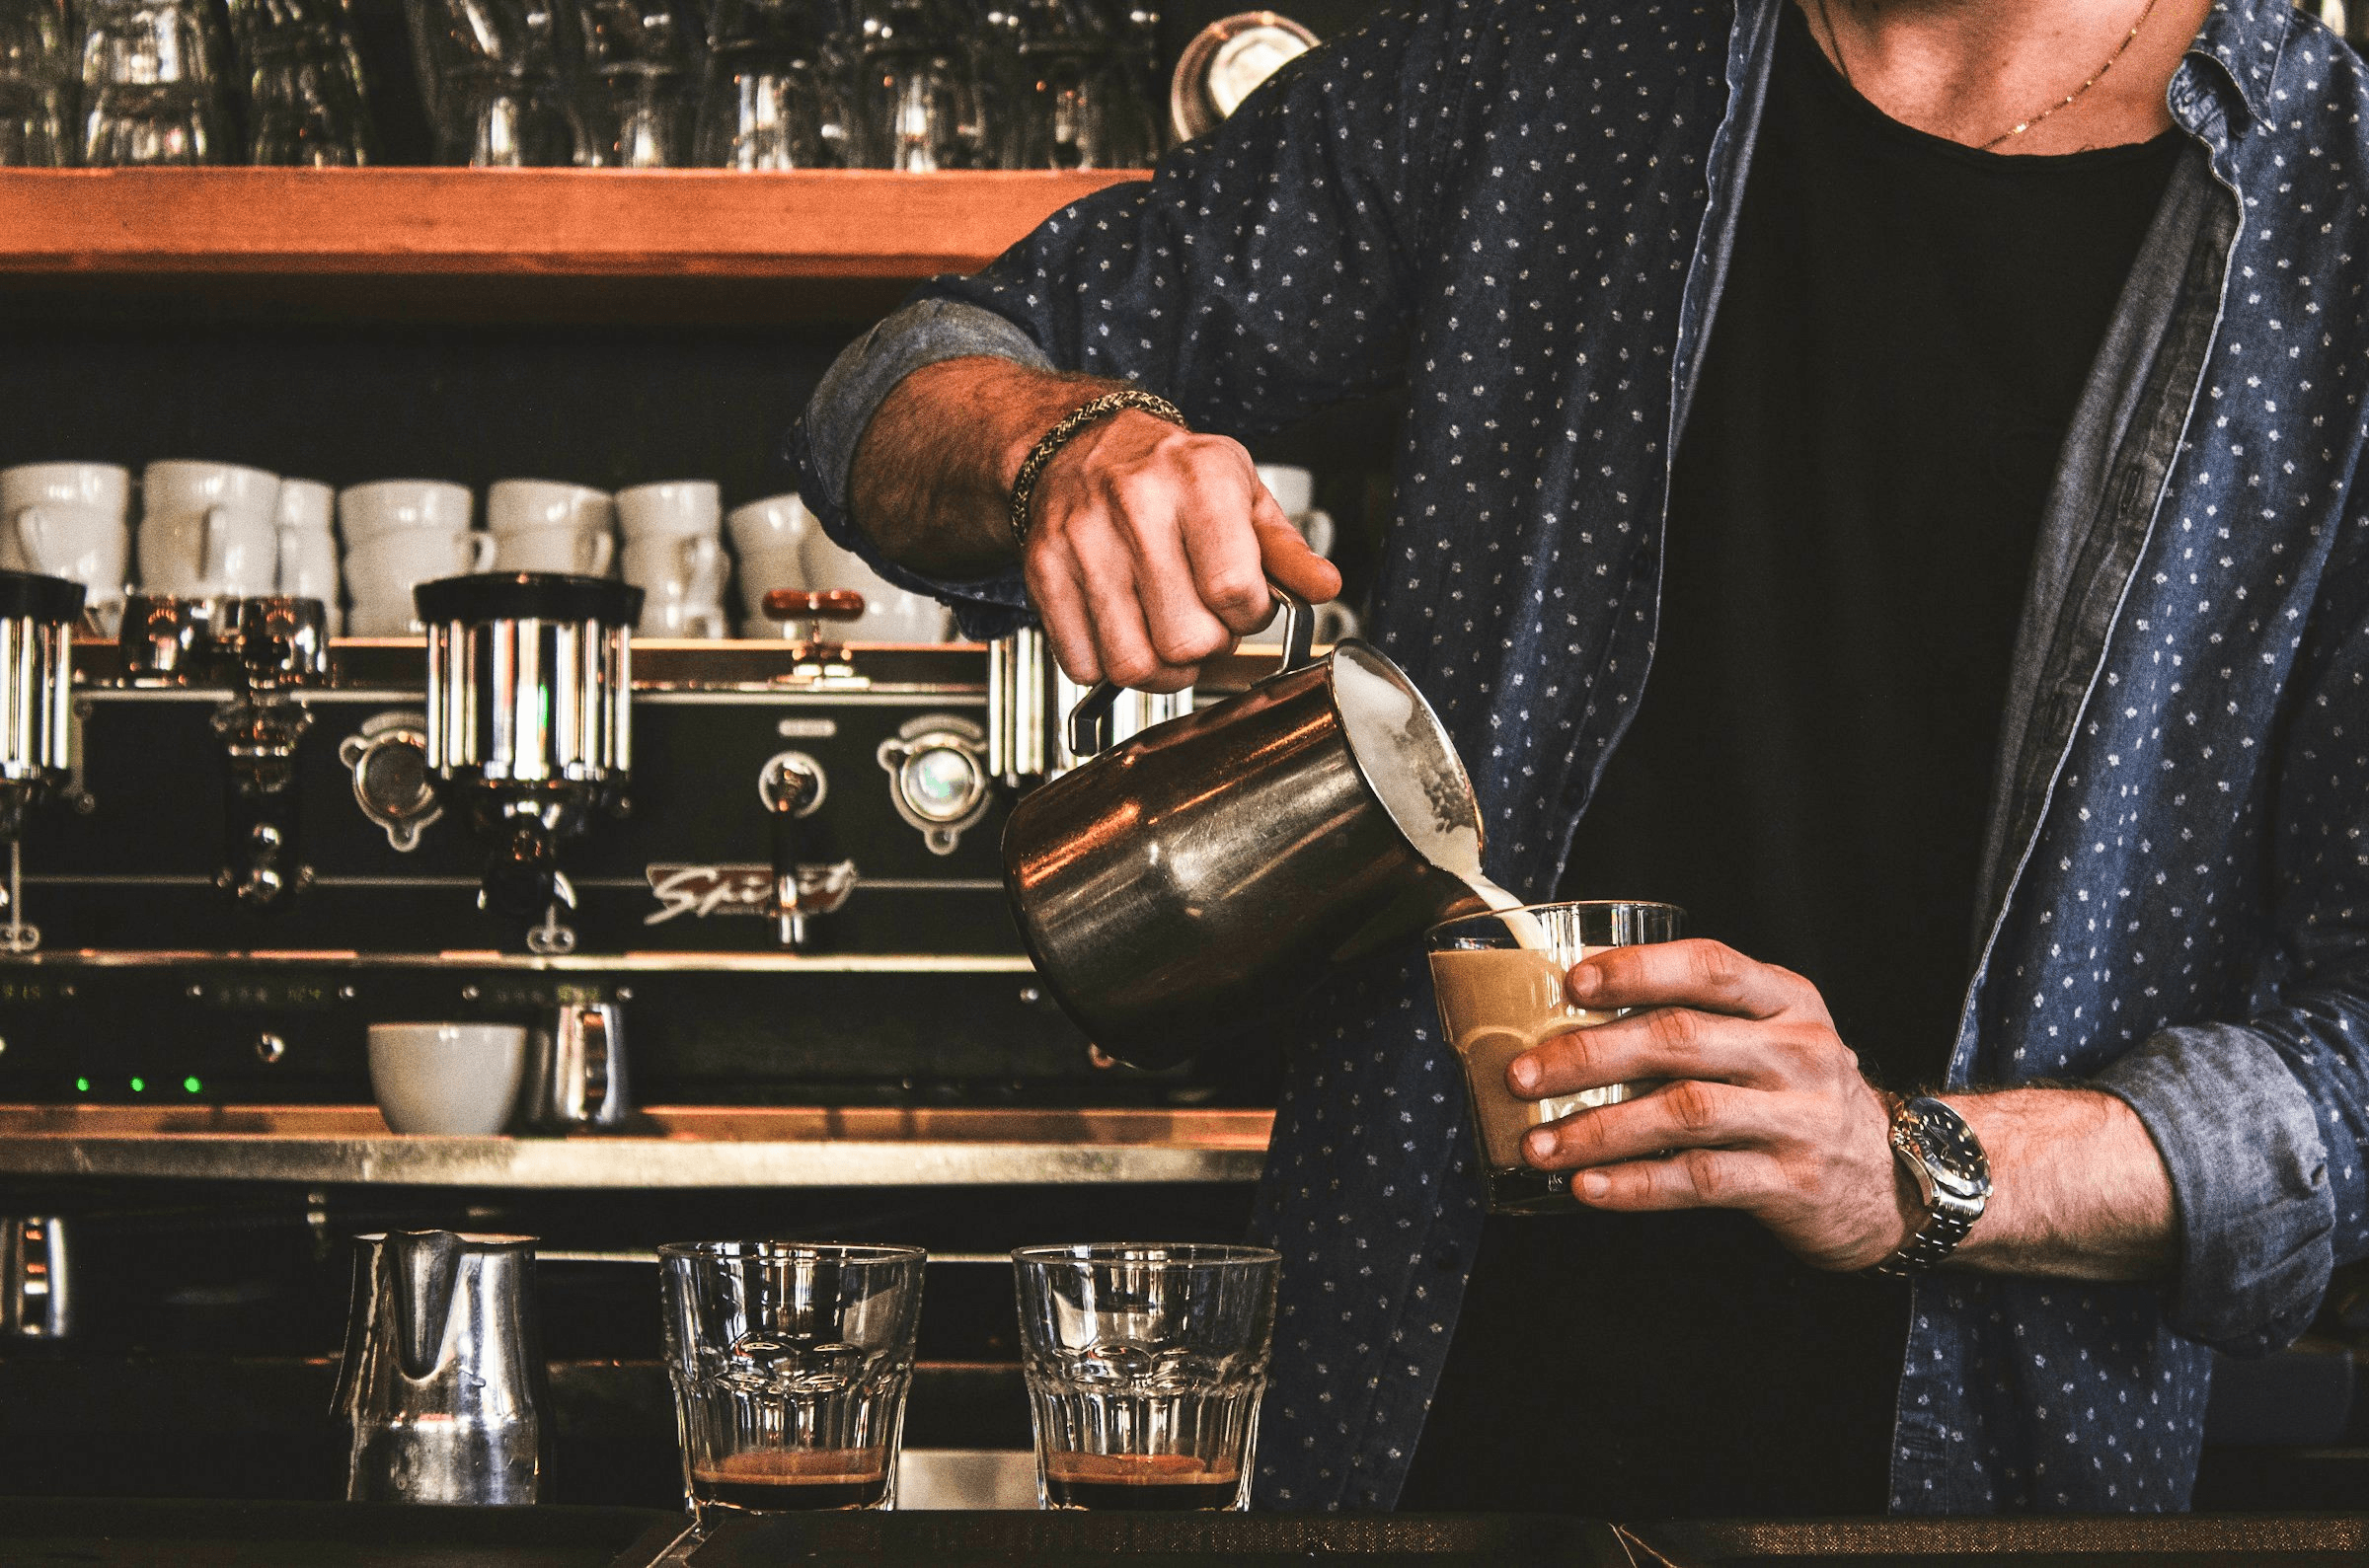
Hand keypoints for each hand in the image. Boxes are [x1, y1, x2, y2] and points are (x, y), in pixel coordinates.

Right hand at [1023, 410, 1340, 692]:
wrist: (1078, 443)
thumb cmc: (1170, 473)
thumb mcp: (1241, 493)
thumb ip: (1286, 549)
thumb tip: (1323, 588)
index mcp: (1199, 477)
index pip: (1234, 591)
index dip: (1249, 615)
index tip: (1242, 603)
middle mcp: (1136, 503)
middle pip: (1185, 639)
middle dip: (1207, 647)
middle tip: (1204, 622)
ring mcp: (1081, 538)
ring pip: (1132, 663)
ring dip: (1161, 670)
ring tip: (1167, 636)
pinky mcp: (1042, 569)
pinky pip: (1081, 662)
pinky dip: (1107, 665)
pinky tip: (1123, 631)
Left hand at [1508, 939, 1920, 1270]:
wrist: (1897, 1180)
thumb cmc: (1800, 1097)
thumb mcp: (1774, 1038)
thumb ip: (1701, 1021)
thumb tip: (1570, 1025)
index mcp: (1787, 1000)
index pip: (1710, 966)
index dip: (1638, 970)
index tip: (1572, 984)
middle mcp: (1798, 1051)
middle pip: (1680, 1040)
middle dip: (1588, 1056)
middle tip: (1522, 1076)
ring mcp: (1800, 1118)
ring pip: (1683, 1113)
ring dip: (1598, 1129)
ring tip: (1540, 1145)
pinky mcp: (1793, 1182)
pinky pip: (1701, 1179)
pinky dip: (1637, 1185)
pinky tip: (1590, 1188)